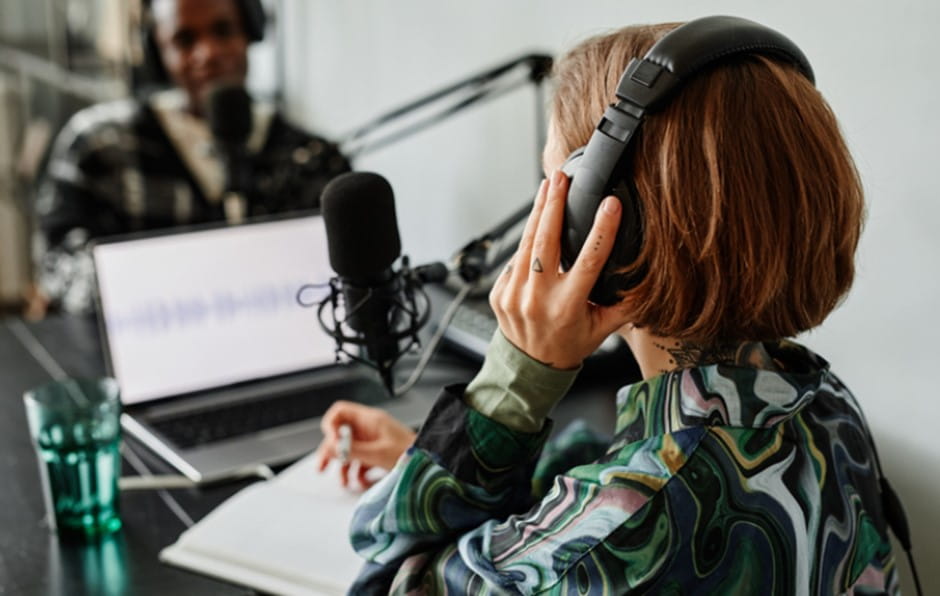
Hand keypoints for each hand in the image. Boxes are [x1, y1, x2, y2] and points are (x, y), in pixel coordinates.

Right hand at [314, 401, 415, 487]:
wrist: (429, 464)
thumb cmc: (411, 453)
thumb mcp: (378, 453)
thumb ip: (352, 450)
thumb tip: (330, 447)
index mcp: (369, 420)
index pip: (340, 412)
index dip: (331, 425)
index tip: (330, 443)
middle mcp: (369, 428)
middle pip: (340, 434)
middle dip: (331, 451)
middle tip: (322, 466)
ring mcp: (373, 441)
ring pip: (349, 450)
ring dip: (344, 467)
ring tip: (345, 482)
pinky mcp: (377, 454)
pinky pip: (359, 461)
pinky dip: (357, 472)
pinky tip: (362, 482)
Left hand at [489, 170, 631, 369]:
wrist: (529, 367)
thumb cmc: (569, 344)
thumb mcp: (602, 329)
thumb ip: (624, 305)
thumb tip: (649, 281)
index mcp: (568, 306)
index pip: (589, 261)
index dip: (602, 230)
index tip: (610, 205)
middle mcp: (538, 299)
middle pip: (546, 241)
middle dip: (553, 205)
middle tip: (560, 178)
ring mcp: (514, 295)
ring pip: (526, 244)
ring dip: (537, 212)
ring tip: (547, 187)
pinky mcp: (498, 292)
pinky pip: (515, 260)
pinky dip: (527, 242)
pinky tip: (536, 224)